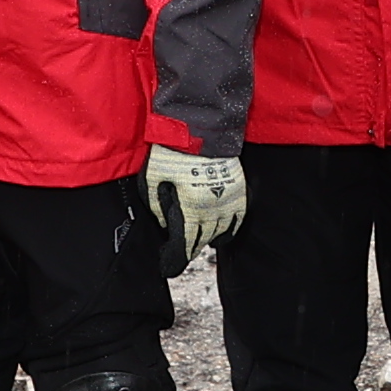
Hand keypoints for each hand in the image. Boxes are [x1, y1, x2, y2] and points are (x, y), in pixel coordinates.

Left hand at [141, 144, 246, 276]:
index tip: (172, 263)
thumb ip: (155, 203)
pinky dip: (230, 228)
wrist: (200, 128)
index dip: (179, 256)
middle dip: (193, 246)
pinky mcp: (238, 189)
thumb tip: (163, 222)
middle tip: (185, 249)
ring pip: (222, 231)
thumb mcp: (153, 177)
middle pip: (204, 238)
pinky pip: (238, 218)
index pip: (188, 242)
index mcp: (191, 207)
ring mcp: (228, 199)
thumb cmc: (173, 151)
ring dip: (210, 238)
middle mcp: (212, 207)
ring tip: (202, 240)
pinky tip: (223, 232)